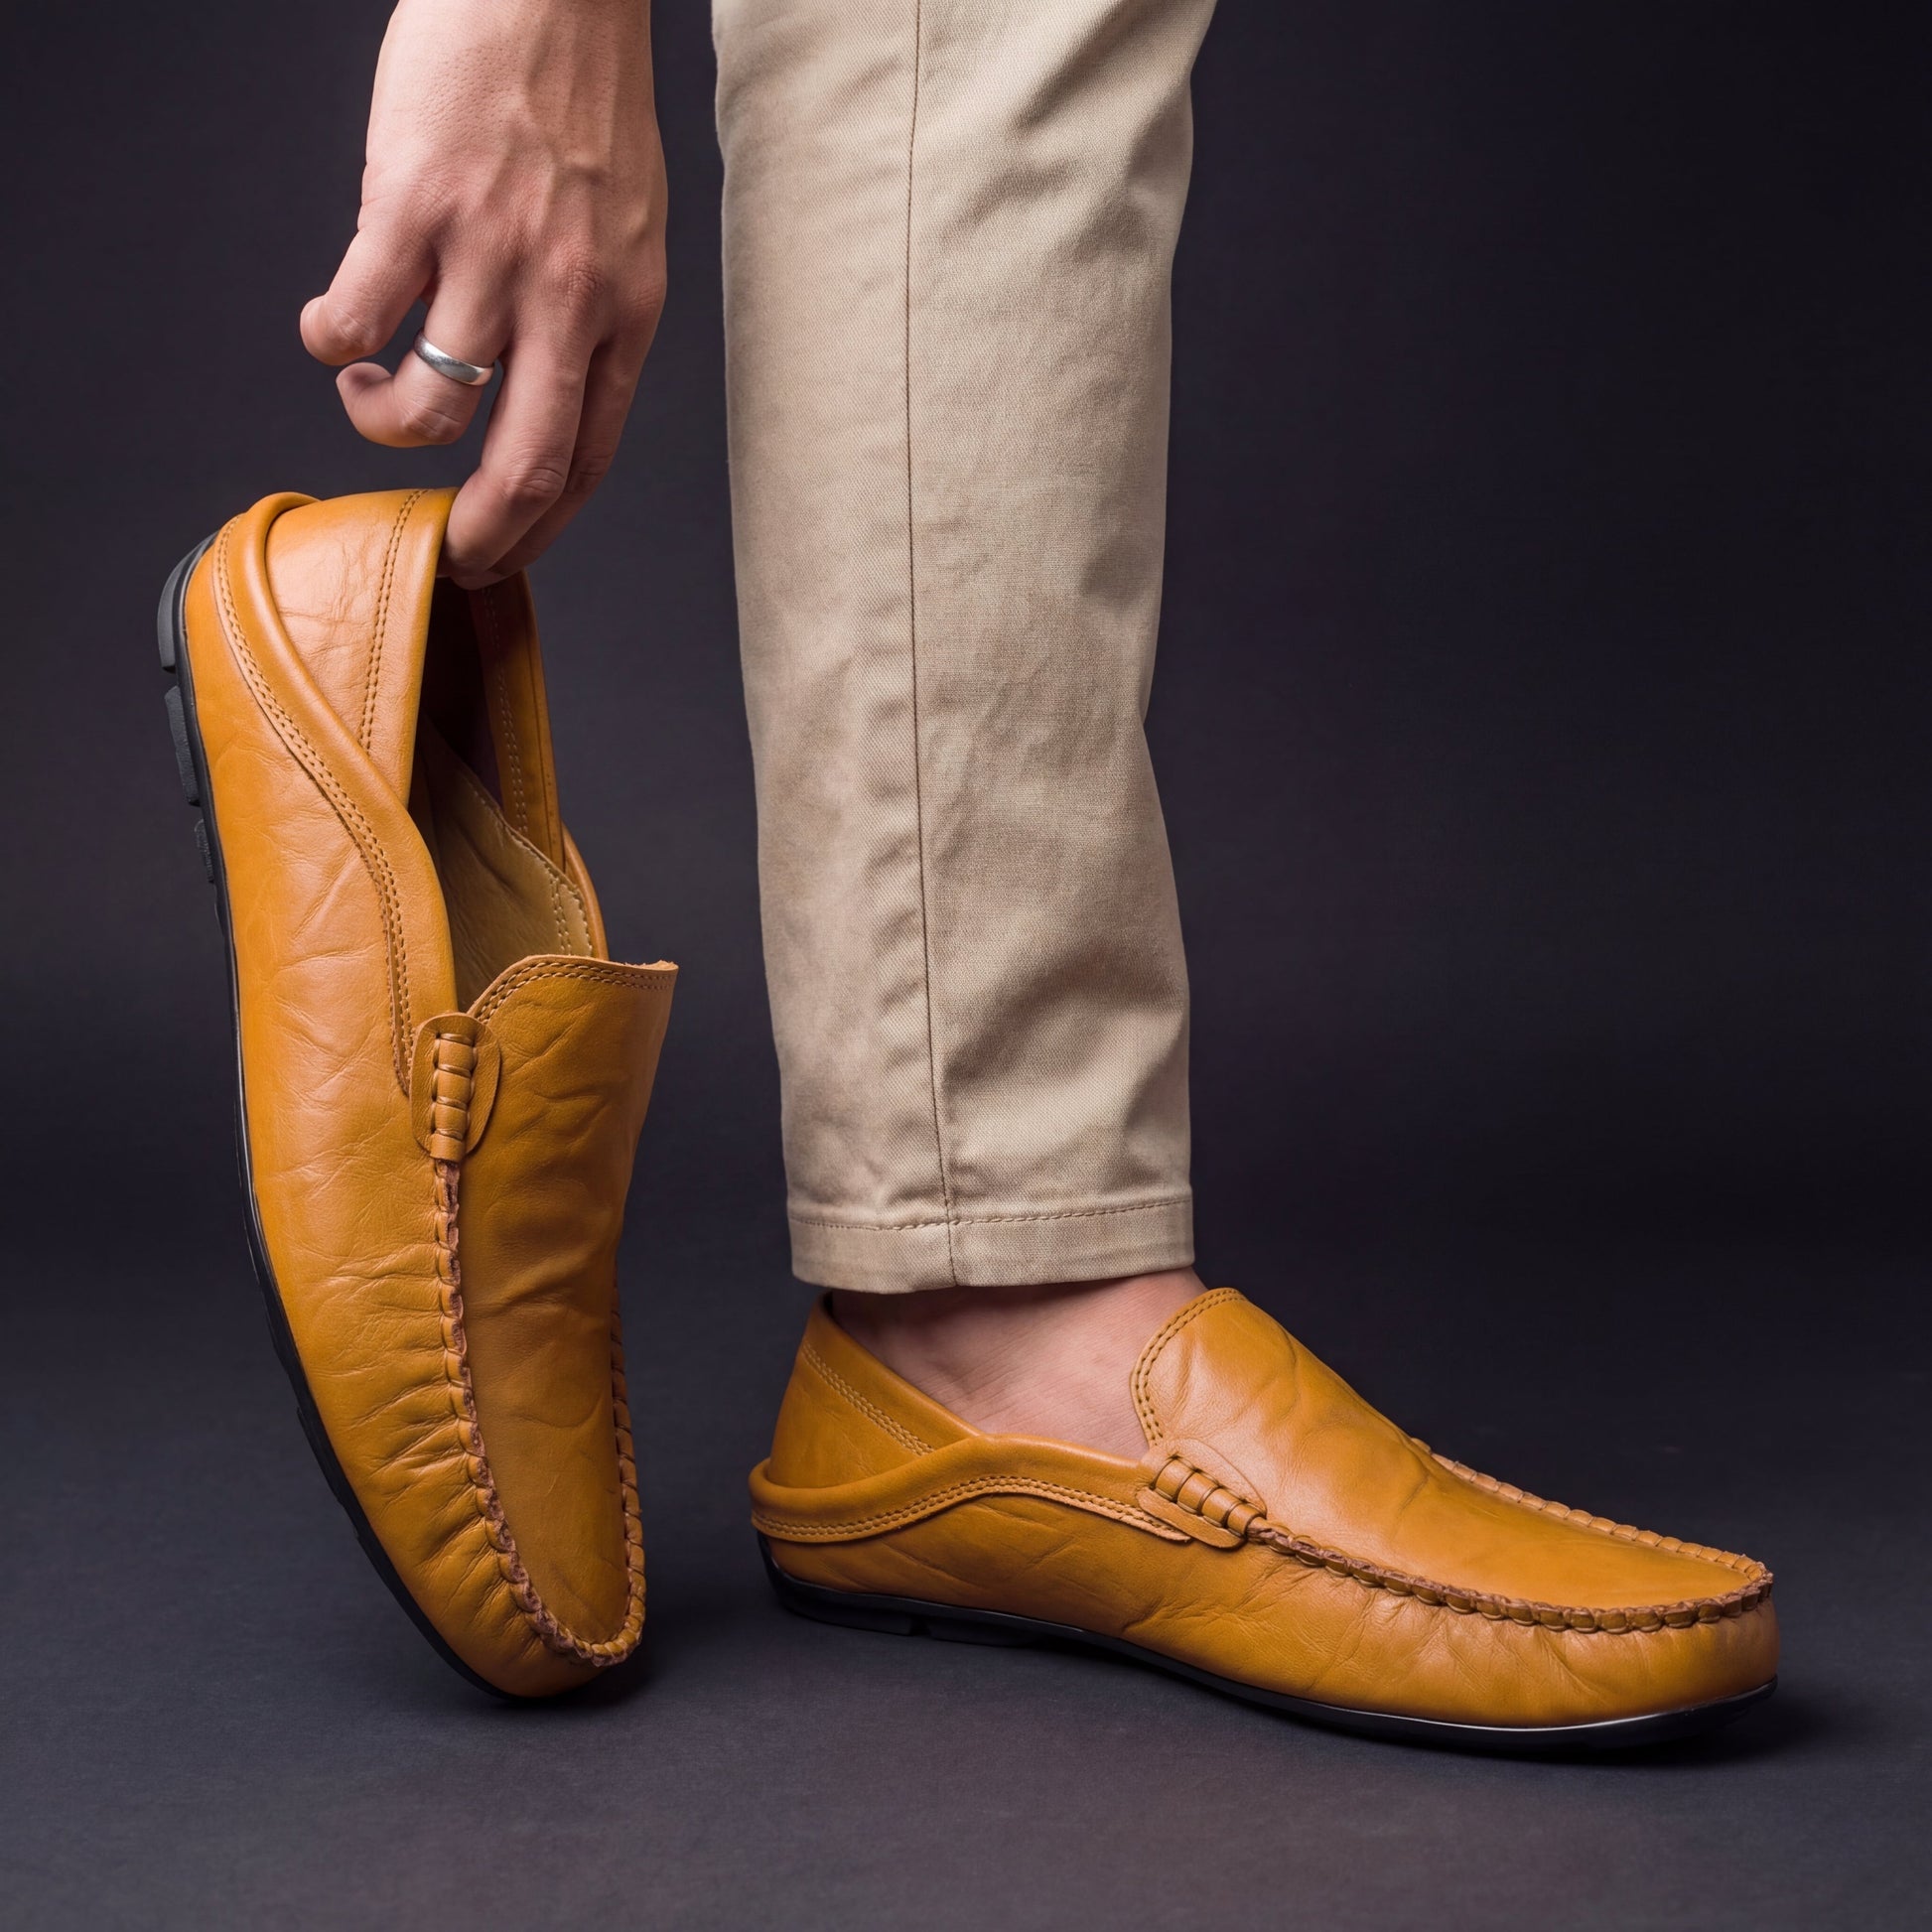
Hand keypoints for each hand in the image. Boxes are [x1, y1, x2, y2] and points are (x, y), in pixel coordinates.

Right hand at [301, 0, 665, 586]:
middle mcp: (568, 297)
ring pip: (432, 406)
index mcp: (626, 313)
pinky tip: (329, 327)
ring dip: (383, 424)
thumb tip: (536, 389)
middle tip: (441, 551)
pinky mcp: (415, 203)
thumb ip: (590, 315)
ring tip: (366, 389)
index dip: (543, 527)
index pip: (591, 460)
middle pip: (525, 464)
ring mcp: (492, 253)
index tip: (504, 556)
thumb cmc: (585, 101)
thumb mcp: (626, 232)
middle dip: (479, 534)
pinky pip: (357, 317)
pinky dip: (329, 342)